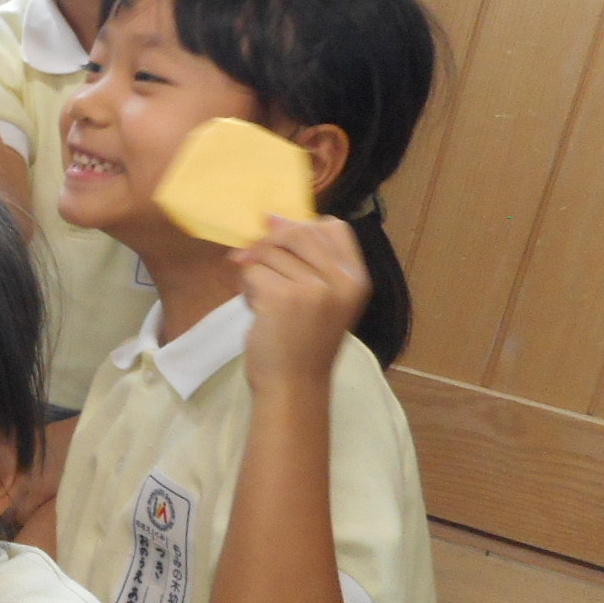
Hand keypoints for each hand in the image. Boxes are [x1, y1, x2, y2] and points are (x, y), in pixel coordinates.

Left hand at [235, 216, 368, 398]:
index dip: (302, 228)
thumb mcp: (321, 297)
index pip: (332, 227)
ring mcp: (314, 289)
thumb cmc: (303, 341)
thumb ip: (306, 259)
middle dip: (268, 246)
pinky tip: (257, 311)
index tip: (283, 245)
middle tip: (257, 267)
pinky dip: (246, 288)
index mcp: (356, 279)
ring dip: (255, 272)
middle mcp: (341, 281)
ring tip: (264, 301)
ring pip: (269, 252)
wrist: (294, 386)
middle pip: (297, 232)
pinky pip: (252, 271)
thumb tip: (271, 216)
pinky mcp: (283, 298)